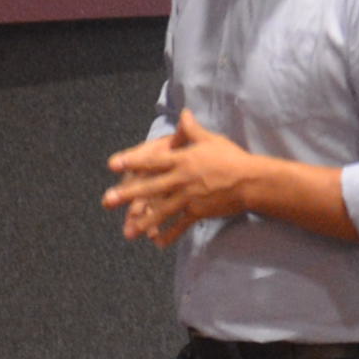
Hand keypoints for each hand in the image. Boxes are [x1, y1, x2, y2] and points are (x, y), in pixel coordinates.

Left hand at [102, 118, 260, 243]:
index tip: (113, 165)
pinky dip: (169, 235)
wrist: (251, 181)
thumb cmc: (231, 158)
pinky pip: (181, 225)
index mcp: (183, 160)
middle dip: (128, 195)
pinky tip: (157, 244)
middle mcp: (182, 179)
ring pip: (162, 210)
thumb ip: (193, 130)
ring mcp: (189, 197)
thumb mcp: (211, 140)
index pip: (152, 160)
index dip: (131, 161)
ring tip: (128, 233)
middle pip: (150, 187)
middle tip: (107, 201)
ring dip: (144, 222)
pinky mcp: (199, 212)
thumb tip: (184, 114)